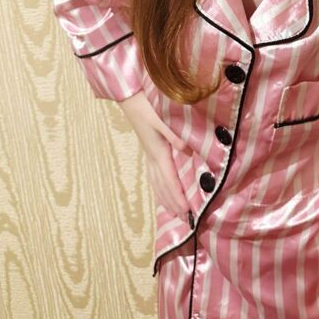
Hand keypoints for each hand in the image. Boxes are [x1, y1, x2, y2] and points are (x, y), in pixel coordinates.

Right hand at [117, 91, 191, 220]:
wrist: (131, 99)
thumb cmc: (148, 107)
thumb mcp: (162, 119)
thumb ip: (174, 134)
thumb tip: (187, 150)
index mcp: (158, 152)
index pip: (170, 180)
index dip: (178, 197)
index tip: (187, 212)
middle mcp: (152, 157)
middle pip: (163, 186)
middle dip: (173, 203)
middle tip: (184, 219)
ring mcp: (149, 155)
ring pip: (157, 183)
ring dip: (165, 198)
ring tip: (173, 212)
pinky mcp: (148, 150)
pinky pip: (154, 175)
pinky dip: (159, 187)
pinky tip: (161, 190)